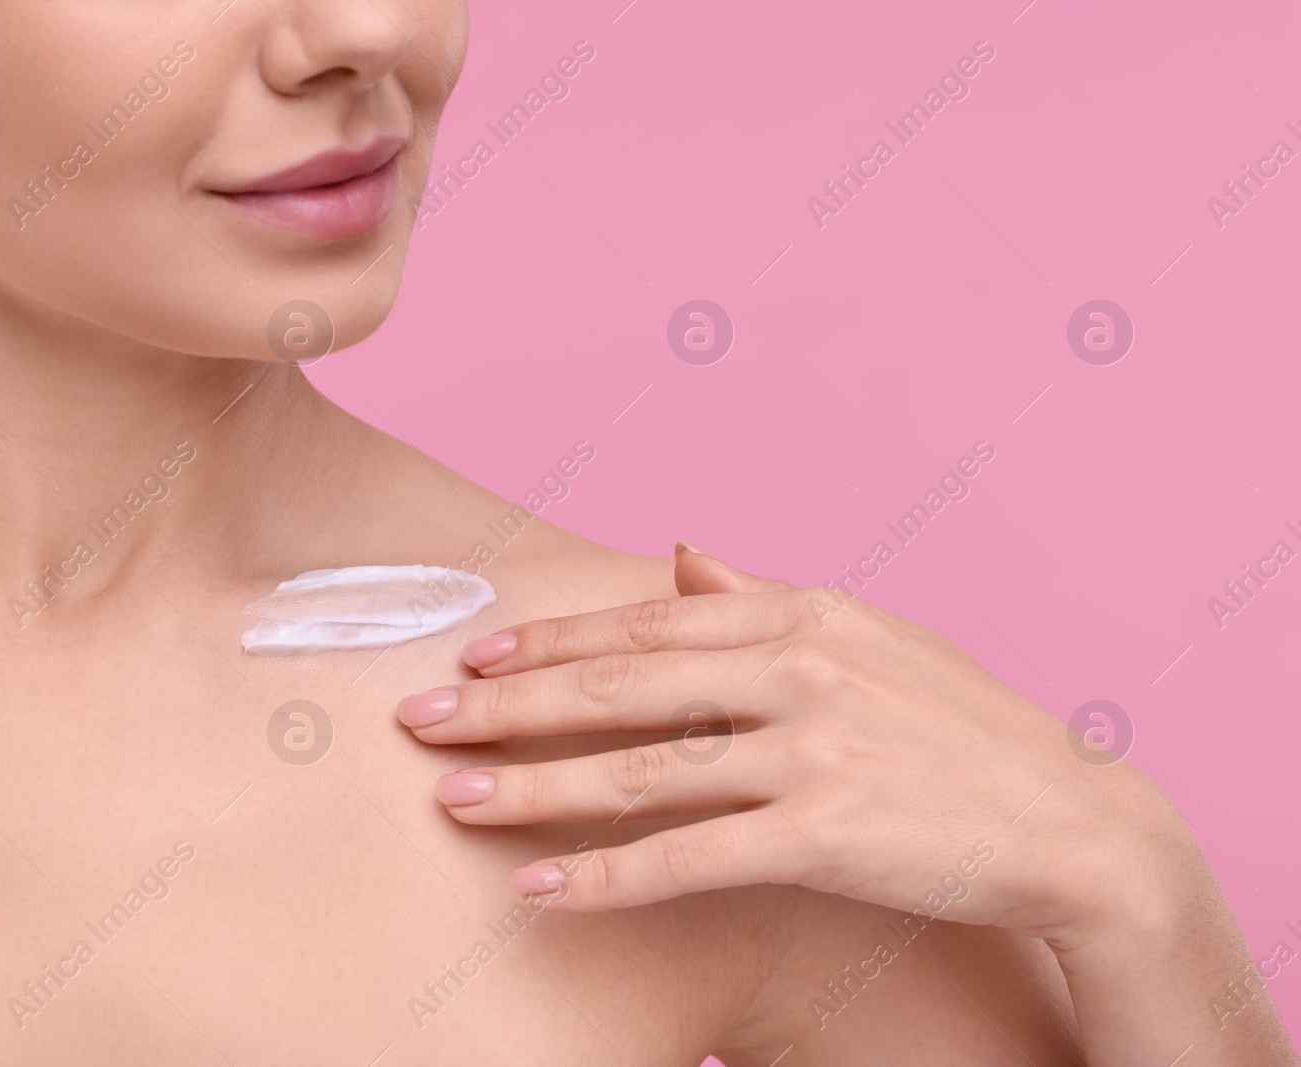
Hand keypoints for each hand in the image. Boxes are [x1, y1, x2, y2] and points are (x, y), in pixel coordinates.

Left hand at [398, 544, 1197, 950]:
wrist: (1072, 822)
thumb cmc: (962, 728)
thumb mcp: (870, 637)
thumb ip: (765, 597)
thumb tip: (685, 553)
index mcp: (800, 613)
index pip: (644, 625)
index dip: (548, 641)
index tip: (470, 654)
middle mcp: (796, 668)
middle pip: (618, 686)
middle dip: (506, 706)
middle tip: (416, 720)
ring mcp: (811, 748)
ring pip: (636, 769)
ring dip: (531, 788)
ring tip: (449, 803)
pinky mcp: (825, 833)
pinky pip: (688, 858)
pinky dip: (606, 876)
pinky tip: (540, 891)